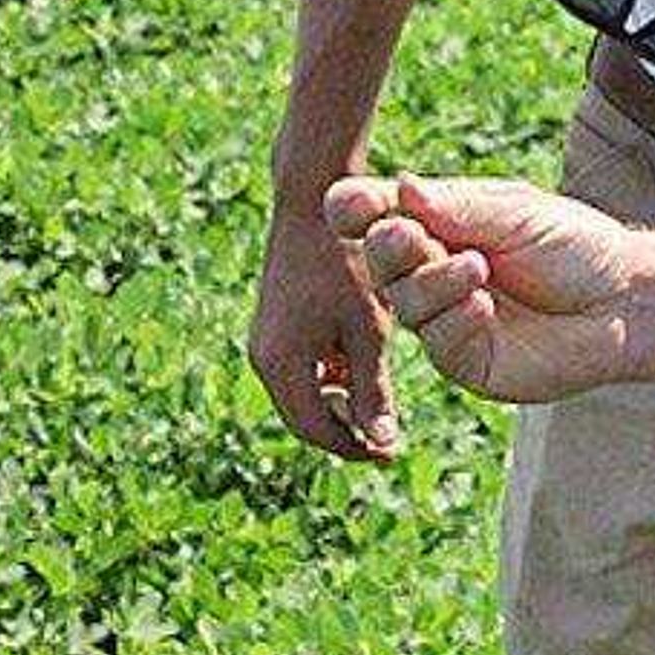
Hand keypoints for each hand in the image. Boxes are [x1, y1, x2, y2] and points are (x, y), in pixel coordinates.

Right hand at [248, 197, 399, 460]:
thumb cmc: (347, 261)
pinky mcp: (276, 326)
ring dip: (340, 404)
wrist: (316, 202)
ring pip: (305, 395)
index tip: (390, 453)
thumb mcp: (368, 328)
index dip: (354, 448)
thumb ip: (374, 389)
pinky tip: (364, 363)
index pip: (315, 430)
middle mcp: (264, 357)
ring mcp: (267, 341)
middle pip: (305, 419)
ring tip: (381, 401)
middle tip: (388, 437)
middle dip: (346, 431)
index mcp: (281, 362)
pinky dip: (332, 377)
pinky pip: (303, 370)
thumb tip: (382, 443)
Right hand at [322, 172, 641, 402]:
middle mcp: (433, 272)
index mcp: (439, 226)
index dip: (357, 210)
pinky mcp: (468, 361)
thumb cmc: (575, 247)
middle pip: (379, 260)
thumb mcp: (515, 213)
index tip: (349, 205)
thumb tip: (400, 189)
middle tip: (411, 235)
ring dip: (433, 281)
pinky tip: (484, 305)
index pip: (380, 216)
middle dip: (389, 247)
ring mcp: (447, 319)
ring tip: (477, 267)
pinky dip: (455, 319)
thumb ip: (457, 207)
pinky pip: (439, 342)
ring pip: (405, 302)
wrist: (626, 299)